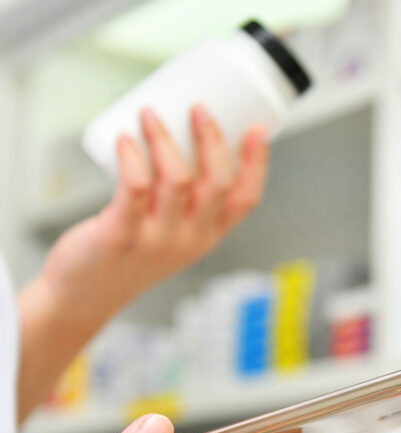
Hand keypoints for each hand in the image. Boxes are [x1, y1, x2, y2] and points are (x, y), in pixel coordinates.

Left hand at [16, 106, 269, 419]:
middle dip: (211, 139)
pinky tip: (126, 139)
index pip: (245, 199)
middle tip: (197, 108)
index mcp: (207, 236)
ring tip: (149, 114)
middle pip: (216, 183)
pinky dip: (132, 157)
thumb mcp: (170, 234)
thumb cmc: (126, 257)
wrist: (83, 296)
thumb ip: (180, 200)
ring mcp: (157, 240)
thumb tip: (177, 137)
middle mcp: (189, 239)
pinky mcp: (121, 235)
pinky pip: (134, 188)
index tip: (256, 129)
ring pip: (177, 180)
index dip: (256, 163)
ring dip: (164, 139)